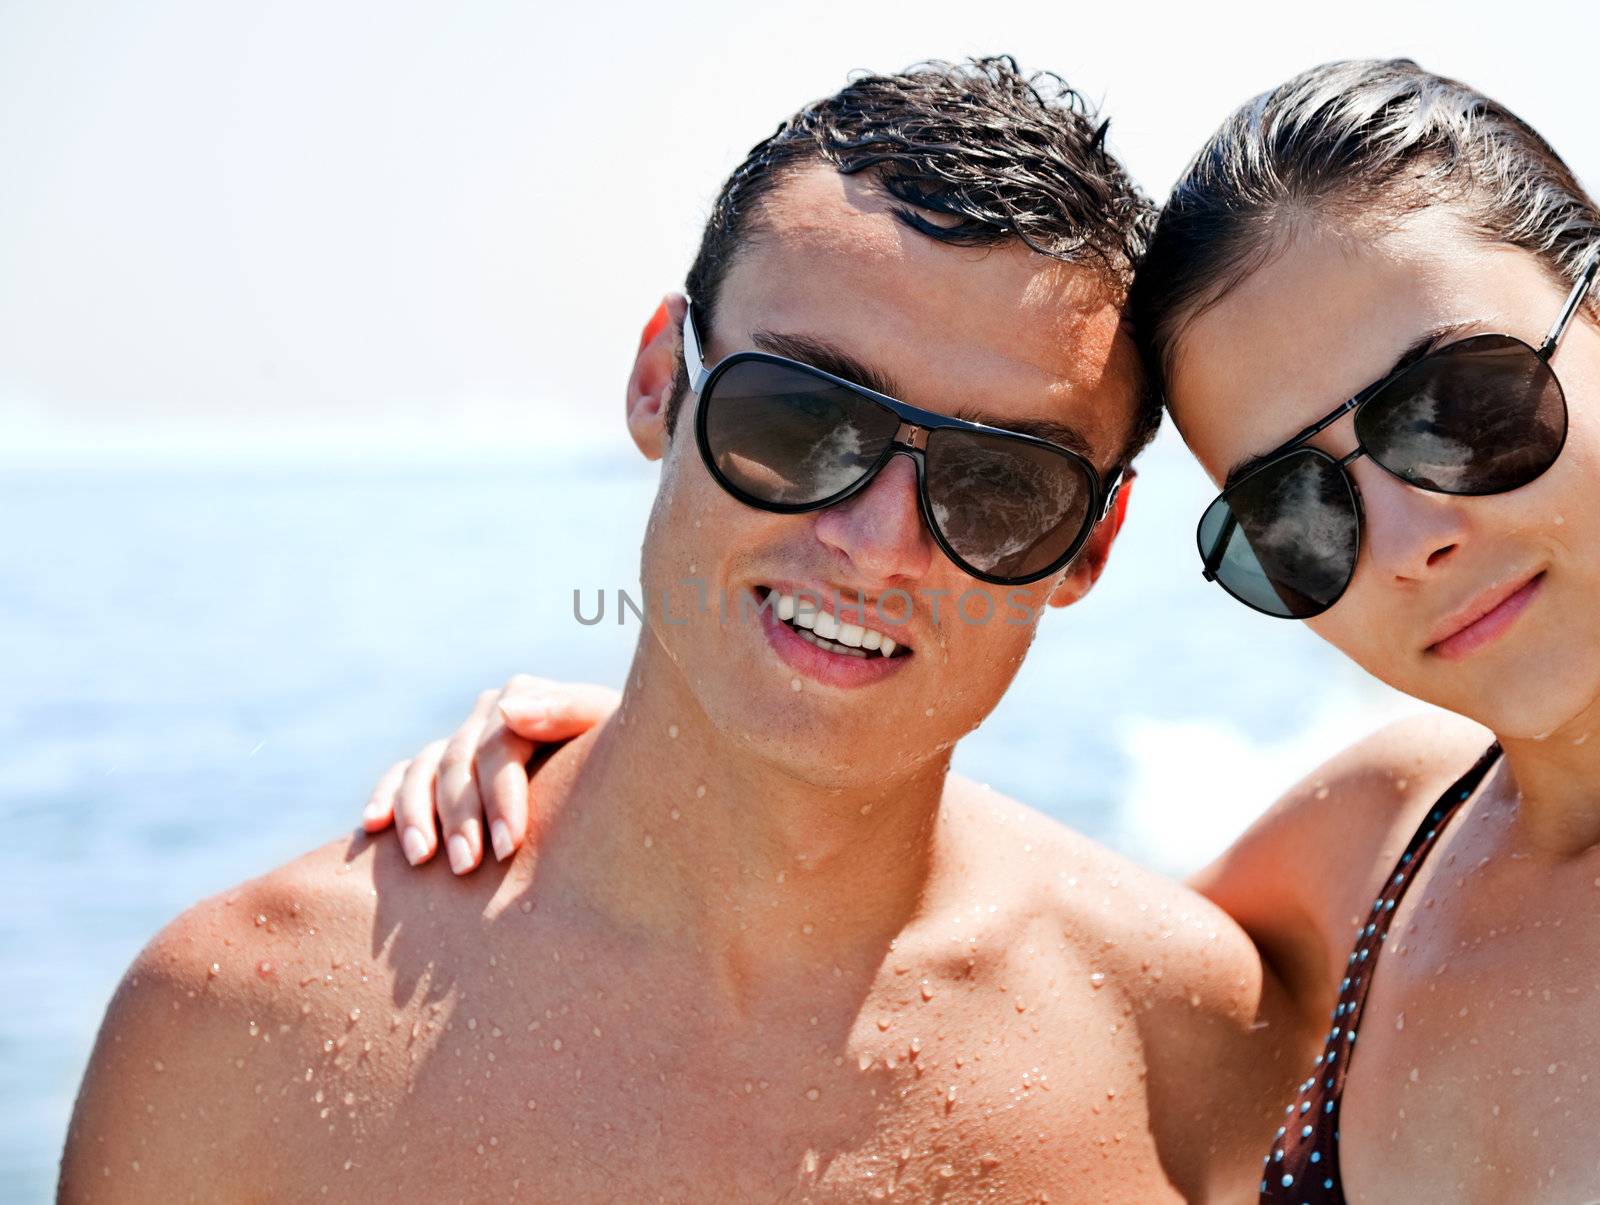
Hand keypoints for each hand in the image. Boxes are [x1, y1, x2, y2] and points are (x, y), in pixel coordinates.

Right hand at [360, 675, 618, 873]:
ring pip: (423, 770)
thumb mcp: (615, 729)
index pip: (499, 745)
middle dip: (460, 818)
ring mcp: (463, 740)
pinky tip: (372, 828)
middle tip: (468, 869)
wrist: (634, 777)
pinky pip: (403, 776)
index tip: (506, 847)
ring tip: (423, 862)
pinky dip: (387, 797)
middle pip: (458, 763)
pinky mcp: (442, 767)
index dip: (500, 796)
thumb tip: (509, 710)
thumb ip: (568, 711)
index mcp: (529, 698)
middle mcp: (490, 715)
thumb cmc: (633, 759)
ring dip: (417, 816)